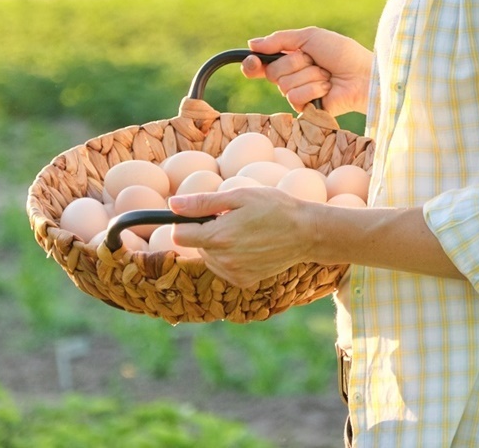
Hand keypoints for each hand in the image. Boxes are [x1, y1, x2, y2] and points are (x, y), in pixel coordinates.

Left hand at [169, 189, 317, 289]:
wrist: (306, 232)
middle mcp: (223, 260)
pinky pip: (223, 268)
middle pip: (195, 245)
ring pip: (209, 257)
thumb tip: (172, 204)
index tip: (201, 214)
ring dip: (218, 245)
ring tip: (244, 232)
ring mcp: (233, 273)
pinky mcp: (243, 281)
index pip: (177, 235)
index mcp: (218, 237)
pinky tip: (249, 246)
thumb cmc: (274, 207)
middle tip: (233, 219)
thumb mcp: (239, 196)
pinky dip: (230, 258)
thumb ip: (202, 202)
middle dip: (206, 231)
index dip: (185, 222)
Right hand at [243, 27, 371, 115]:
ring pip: (284, 85)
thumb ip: (280, 39)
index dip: (253, 64)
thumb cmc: (342, 53)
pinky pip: (295, 97)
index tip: (252, 60)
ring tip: (326, 75)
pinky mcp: (307, 109)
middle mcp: (292, 76)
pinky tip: (327, 88)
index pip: (262, 64)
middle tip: (314, 61)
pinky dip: (313, 89)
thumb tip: (251, 44)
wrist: (362, 74)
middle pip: (273, 72)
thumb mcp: (310, 37)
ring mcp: (299, 93)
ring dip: (308, 75)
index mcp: (291, 58)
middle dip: (294, 62)